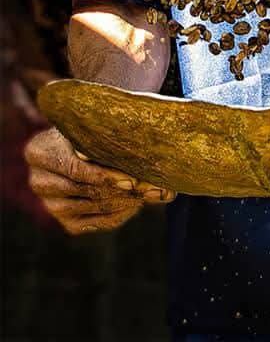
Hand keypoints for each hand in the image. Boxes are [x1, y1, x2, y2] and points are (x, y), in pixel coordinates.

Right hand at [24, 126, 175, 233]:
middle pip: (86, 191)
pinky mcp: (66, 221)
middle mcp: (39, 181)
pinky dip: (119, 214)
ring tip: (151, 192)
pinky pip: (96, 223)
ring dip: (125, 201)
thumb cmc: (88, 126)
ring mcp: (50, 205)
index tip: (133, 178)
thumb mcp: (92, 124)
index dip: (106, 176)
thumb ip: (108, 135)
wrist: (76, 142)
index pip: (75, 170)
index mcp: (39, 152)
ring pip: (93, 207)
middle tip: (153, 188)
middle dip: (123, 190)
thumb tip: (143, 143)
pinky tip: (137, 203)